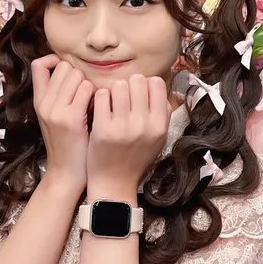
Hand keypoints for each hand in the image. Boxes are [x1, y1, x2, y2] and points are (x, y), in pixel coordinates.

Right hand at [31, 55, 95, 195]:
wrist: (67, 174)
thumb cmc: (69, 145)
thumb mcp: (55, 118)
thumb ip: (59, 96)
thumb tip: (74, 71)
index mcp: (38, 102)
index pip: (39, 65)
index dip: (55, 61)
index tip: (70, 72)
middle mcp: (43, 103)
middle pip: (63, 66)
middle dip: (79, 75)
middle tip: (87, 93)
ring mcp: (55, 111)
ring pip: (77, 75)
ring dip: (90, 84)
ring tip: (93, 102)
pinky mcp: (71, 119)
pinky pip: (87, 89)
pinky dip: (97, 94)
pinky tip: (99, 108)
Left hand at [86, 74, 171, 197]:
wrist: (115, 183)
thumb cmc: (136, 157)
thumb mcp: (159, 138)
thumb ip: (163, 112)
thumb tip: (156, 84)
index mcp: (160, 125)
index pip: (156, 83)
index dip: (146, 84)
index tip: (139, 93)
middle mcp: (144, 125)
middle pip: (137, 80)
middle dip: (129, 85)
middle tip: (124, 98)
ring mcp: (123, 127)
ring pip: (118, 86)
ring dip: (113, 91)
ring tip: (112, 103)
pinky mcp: (102, 129)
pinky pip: (101, 96)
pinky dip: (100, 98)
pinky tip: (101, 108)